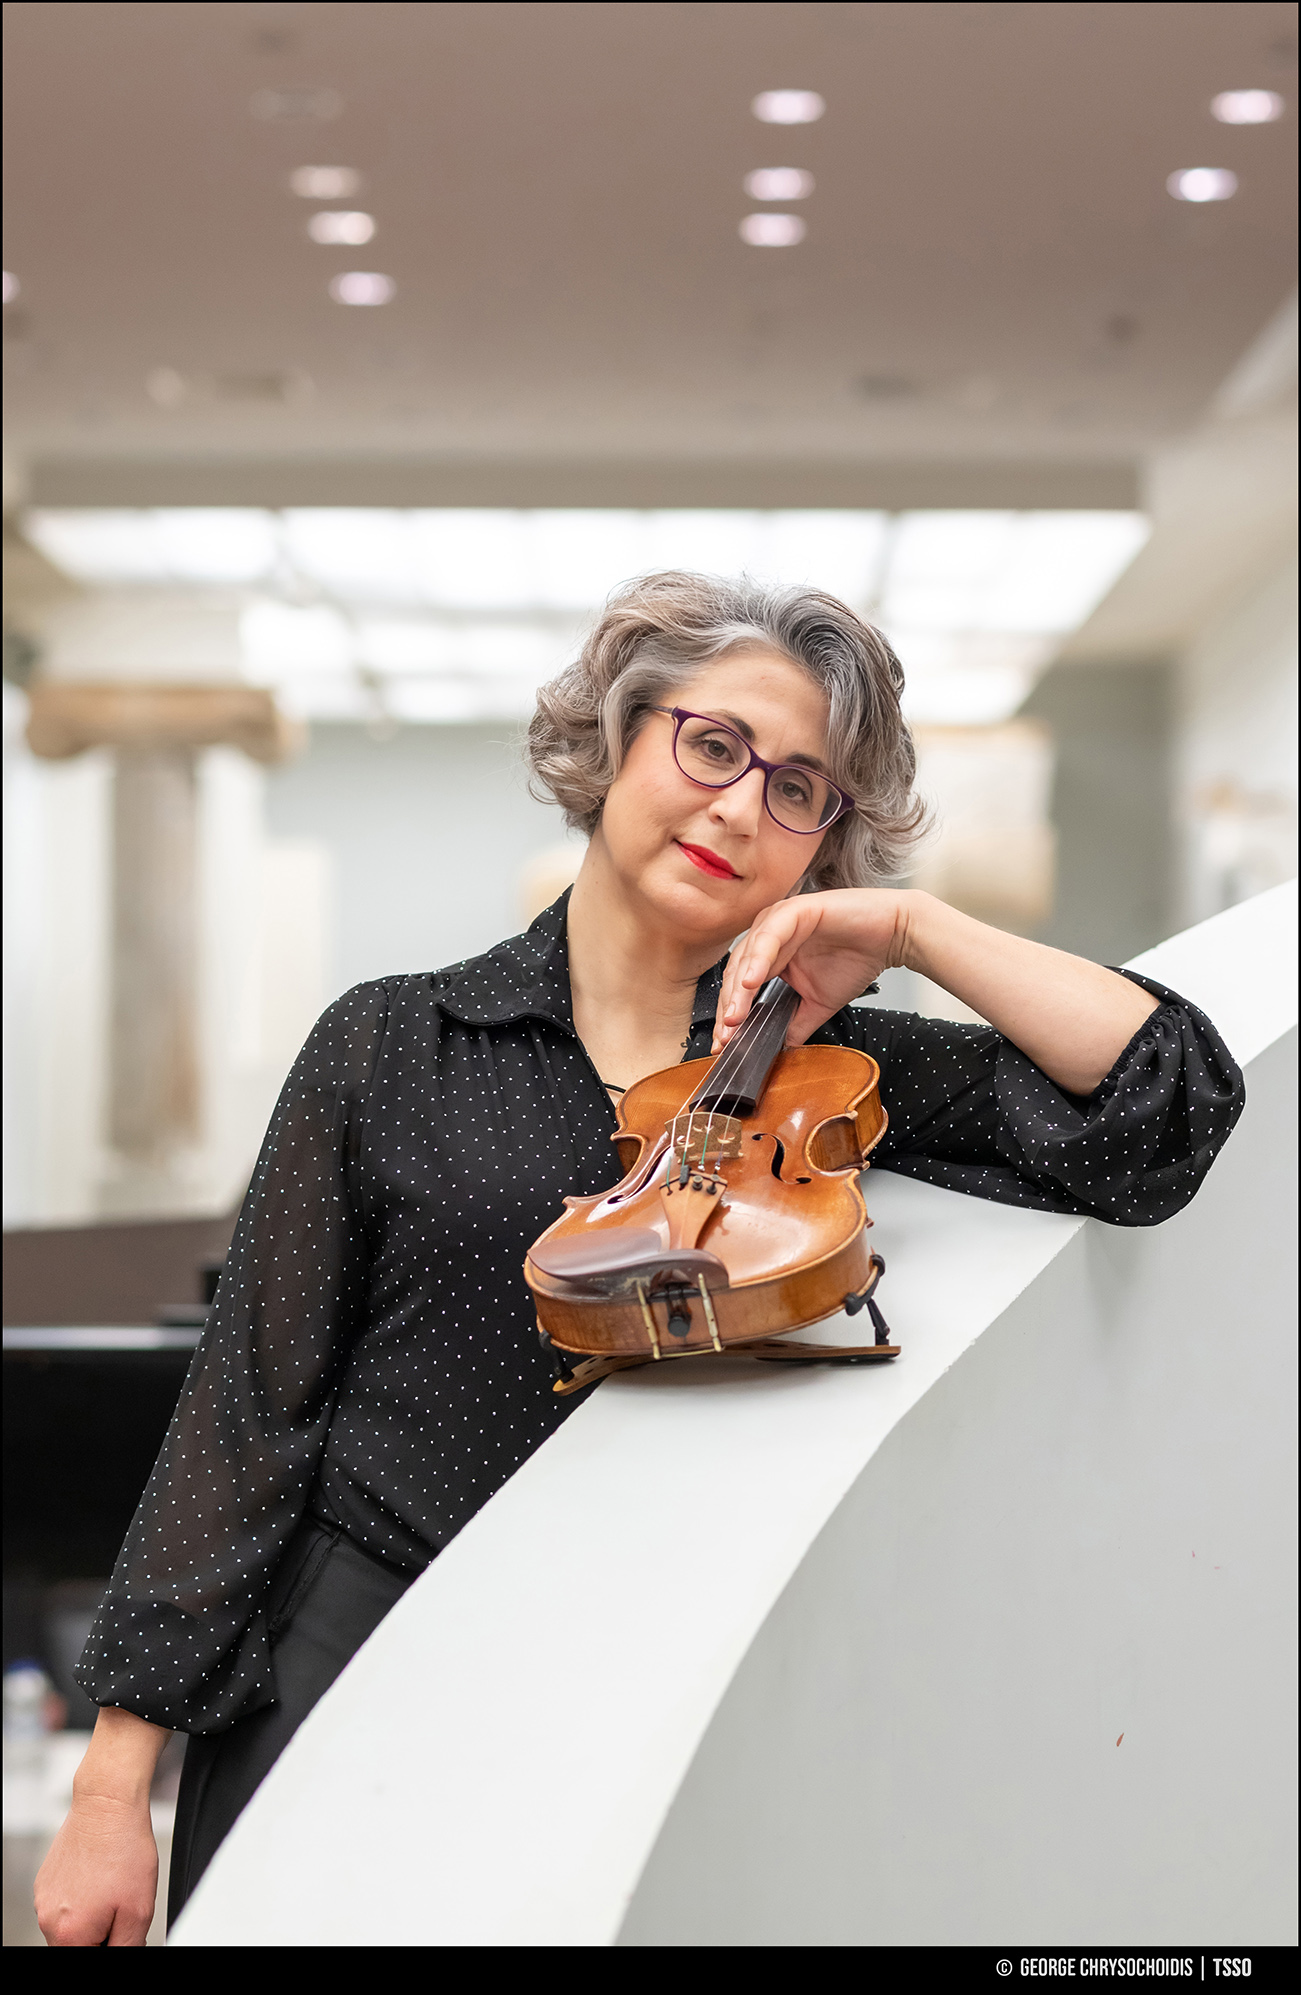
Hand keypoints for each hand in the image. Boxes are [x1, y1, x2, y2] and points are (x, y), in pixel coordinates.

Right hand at [35, 1791, 158, 1945]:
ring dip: (91, 1915)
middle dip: (100, 1932)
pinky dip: (81, 1897)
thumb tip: (121, 1954)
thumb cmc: (124, 1849)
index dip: (109, 1944)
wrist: (107, 1804)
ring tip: (110, 1884)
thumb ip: (127, 1946)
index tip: (119, 1928)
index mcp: (69, 1935)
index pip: (90, 1959)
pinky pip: (63, 1903)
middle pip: (77, 1945)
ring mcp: (42, 1899)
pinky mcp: (44, 1881)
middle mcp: (48, 1920)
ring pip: (70, 1925)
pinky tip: (98, 1874)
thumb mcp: (139, 1910)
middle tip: (119, 1904)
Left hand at [714, 890, 908, 1049]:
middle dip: (730, 1006)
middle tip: (726, 1035)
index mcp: (769, 954)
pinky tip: (753, 982)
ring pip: (748, 956)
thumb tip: (781, 1048)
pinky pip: (770, 936)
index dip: (731, 1014)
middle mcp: (768, 935)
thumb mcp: (819, 1003)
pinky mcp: (795, 910)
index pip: (740, 986)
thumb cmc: (857, 960)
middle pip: (737, 972)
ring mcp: (779, 920)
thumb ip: (796, 1022)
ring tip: (735, 1015)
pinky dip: (759, 959)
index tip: (725, 1042)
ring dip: (739, 988)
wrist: (892, 936)